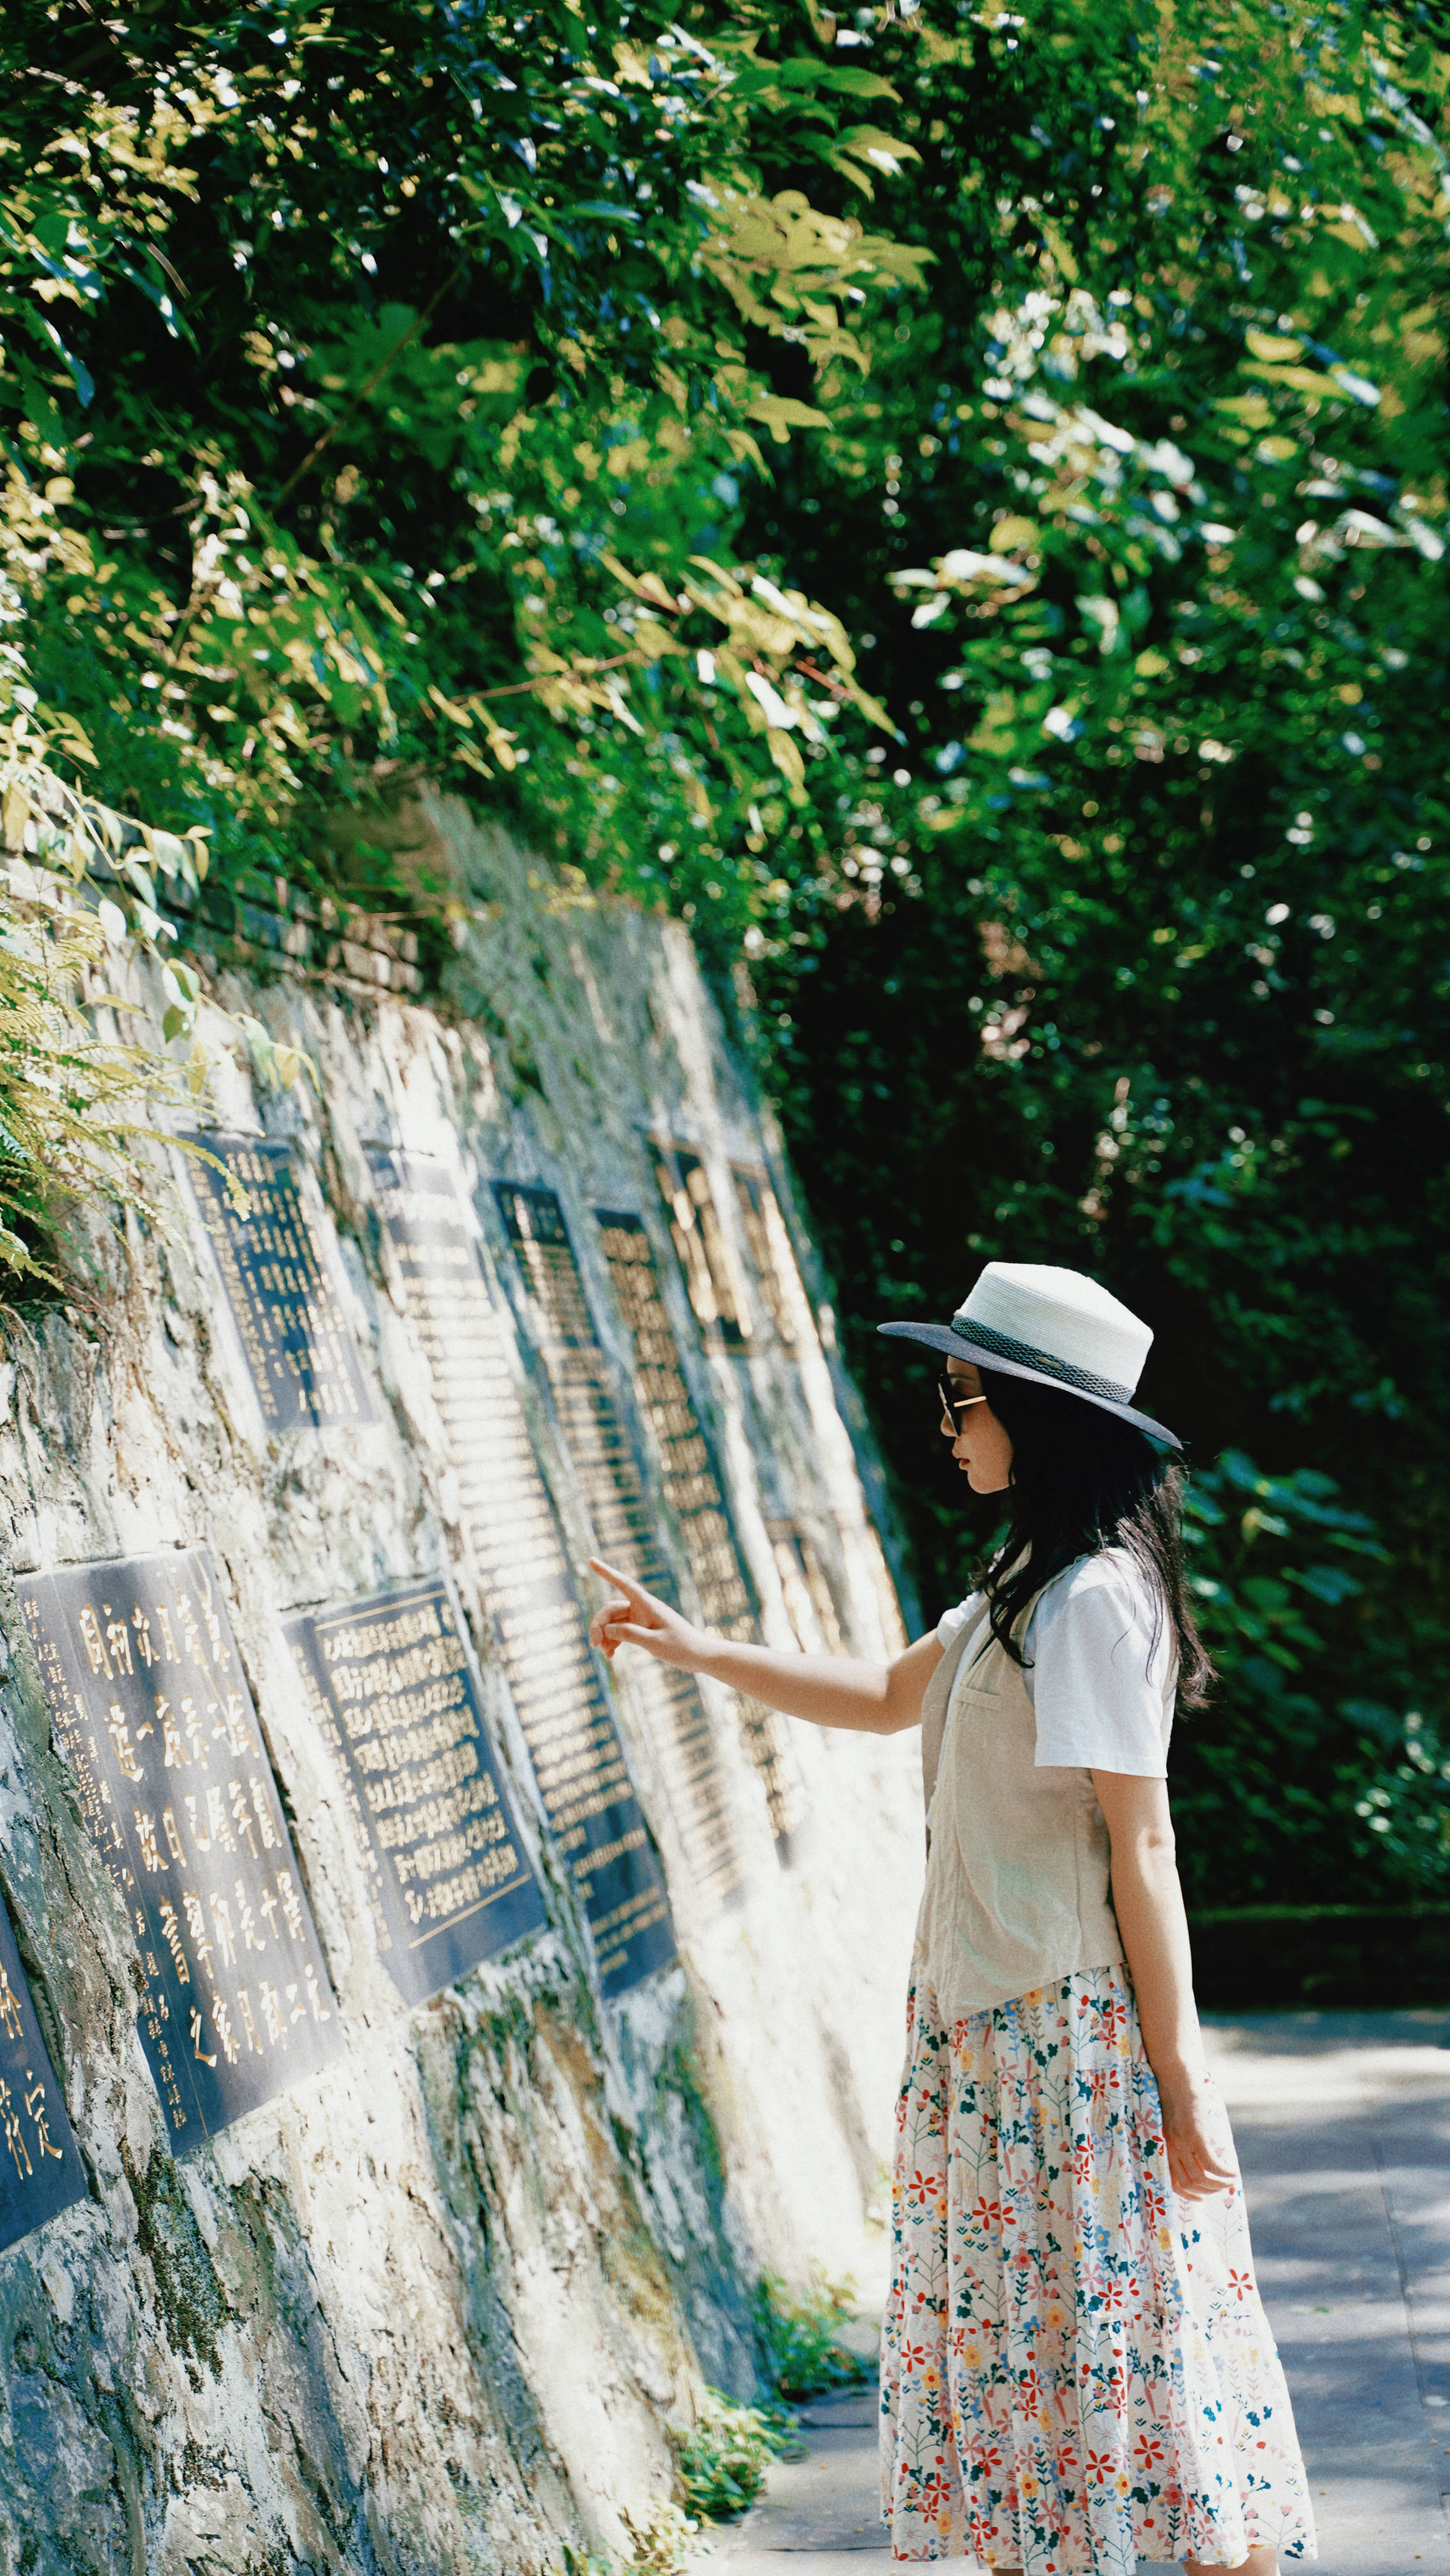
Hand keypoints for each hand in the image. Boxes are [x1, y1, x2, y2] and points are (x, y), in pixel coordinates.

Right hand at [587, 1558, 710, 1672]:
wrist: (701, 1656)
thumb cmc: (682, 1647)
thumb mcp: (655, 1643)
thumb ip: (630, 1634)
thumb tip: (608, 1628)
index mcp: (647, 1605)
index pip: (623, 1583)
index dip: (606, 1572)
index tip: (591, 1560)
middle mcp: (642, 1609)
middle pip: (611, 1610)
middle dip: (599, 1625)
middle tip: (594, 1644)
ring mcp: (642, 1620)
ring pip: (614, 1622)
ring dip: (605, 1636)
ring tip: (604, 1654)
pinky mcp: (644, 1631)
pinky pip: (622, 1632)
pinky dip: (614, 1641)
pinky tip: (610, 1655)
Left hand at [1154, 2064, 1237, 2200]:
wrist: (1176, 2076)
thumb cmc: (1176, 2097)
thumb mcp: (1174, 2124)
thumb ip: (1180, 2141)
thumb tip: (1197, 2157)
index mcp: (1163, 2147)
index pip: (1172, 2183)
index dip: (1187, 2195)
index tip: (1201, 2199)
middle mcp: (1170, 2148)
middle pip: (1188, 2183)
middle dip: (1206, 2192)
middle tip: (1220, 2189)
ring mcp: (1182, 2142)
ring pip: (1201, 2178)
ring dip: (1218, 2185)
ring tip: (1229, 2183)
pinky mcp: (1196, 2135)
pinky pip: (1211, 2163)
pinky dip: (1224, 2173)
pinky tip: (1232, 2173)